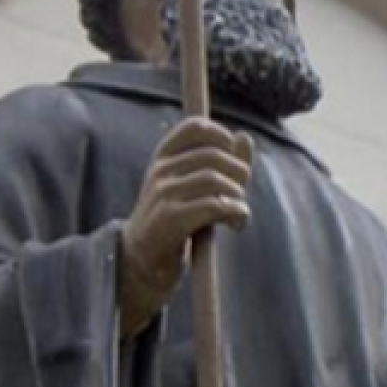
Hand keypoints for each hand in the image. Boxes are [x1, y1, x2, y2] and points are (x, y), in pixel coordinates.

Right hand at [118, 117, 253, 336]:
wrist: (141, 259)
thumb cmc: (173, 219)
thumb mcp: (191, 185)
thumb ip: (221, 161)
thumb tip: (245, 137)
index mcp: (163, 158)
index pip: (194, 127)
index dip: (222, 136)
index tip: (234, 155)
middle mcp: (160, 171)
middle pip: (213, 155)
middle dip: (238, 172)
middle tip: (241, 192)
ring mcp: (163, 194)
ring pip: (214, 179)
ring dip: (238, 195)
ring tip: (239, 211)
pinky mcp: (171, 219)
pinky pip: (214, 206)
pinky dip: (236, 213)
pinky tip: (236, 223)